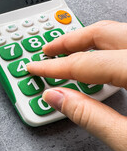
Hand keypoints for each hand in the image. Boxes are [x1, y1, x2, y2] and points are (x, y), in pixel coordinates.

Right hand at [27, 20, 126, 150]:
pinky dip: (105, 49)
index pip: (85, 64)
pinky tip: (96, 63)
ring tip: (65, 52)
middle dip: (68, 41)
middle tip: (45, 50)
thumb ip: (90, 117)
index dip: (53, 68)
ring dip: (86, 41)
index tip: (33, 68)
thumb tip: (55, 98)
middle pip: (102, 33)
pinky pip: (126, 45)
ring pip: (116, 33)